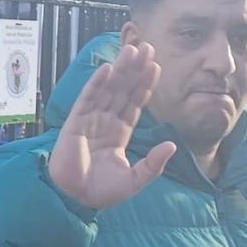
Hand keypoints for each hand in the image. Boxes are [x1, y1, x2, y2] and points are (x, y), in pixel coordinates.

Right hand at [48, 42, 176, 209]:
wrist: (74, 199)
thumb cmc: (101, 192)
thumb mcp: (135, 179)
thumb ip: (153, 164)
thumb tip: (172, 146)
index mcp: (119, 134)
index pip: (135, 104)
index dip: (145, 85)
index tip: (156, 66)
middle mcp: (105, 122)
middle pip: (123, 90)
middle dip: (135, 69)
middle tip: (147, 47)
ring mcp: (90, 120)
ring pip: (108, 89)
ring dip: (120, 69)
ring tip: (132, 49)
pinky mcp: (75, 122)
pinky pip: (88, 98)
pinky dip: (97, 83)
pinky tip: (108, 68)